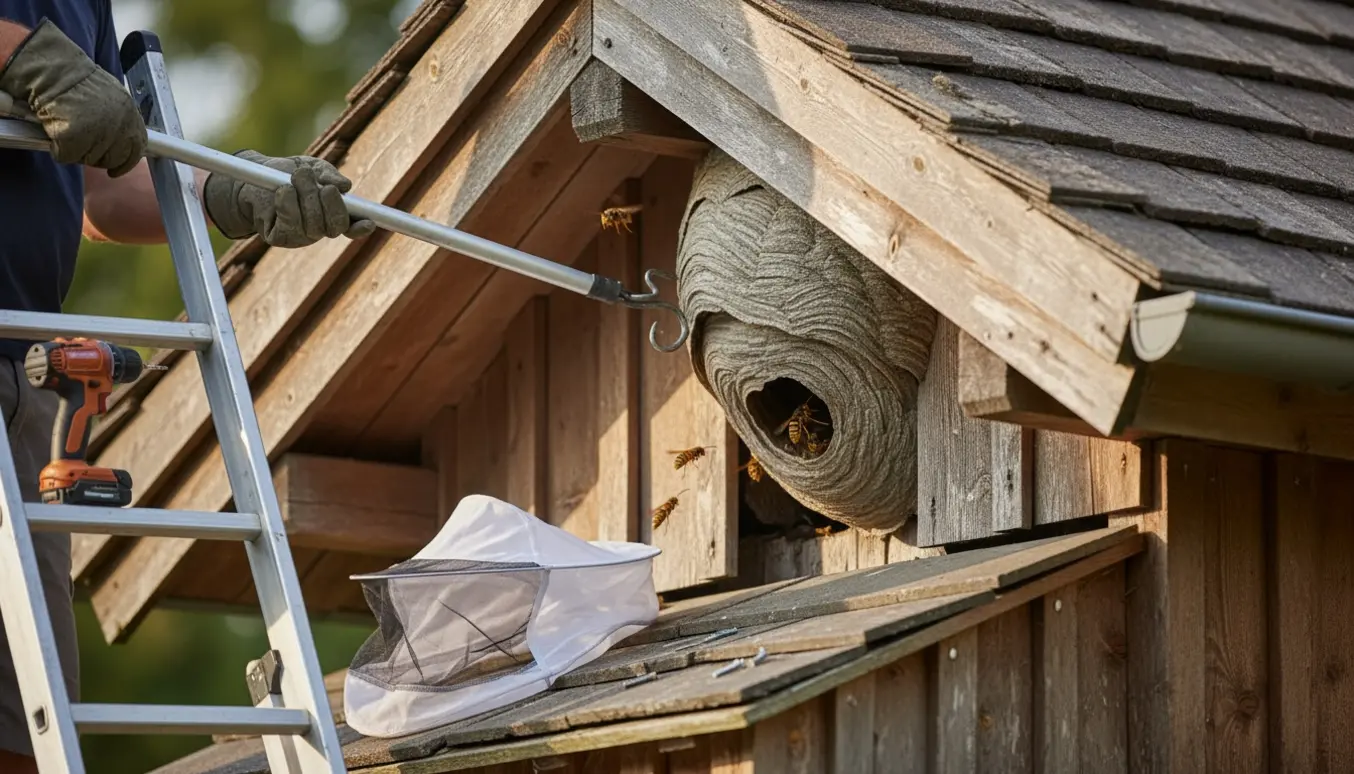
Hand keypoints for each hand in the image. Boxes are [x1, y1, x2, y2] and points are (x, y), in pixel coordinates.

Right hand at [0, 19, 145, 175]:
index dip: (126, 162)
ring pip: (89, 159)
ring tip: (67, 127)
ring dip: (77, 150)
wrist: (52, 72)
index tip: (116, 169)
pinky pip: (67, 156)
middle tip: (82, 147)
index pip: (137, 147)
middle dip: (99, 158)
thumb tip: (120, 139)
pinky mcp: (75, 139)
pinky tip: (54, 130)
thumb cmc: (76, 82)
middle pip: (114, 158)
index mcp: (129, 114)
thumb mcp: (110, 96)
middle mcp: (119, 126)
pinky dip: (58, 149)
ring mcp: (98, 134)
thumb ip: (119, 118)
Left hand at [203, 150, 376, 247]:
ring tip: (295, 177)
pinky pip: (291, 224)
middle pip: (336, 225)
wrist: (251, 180)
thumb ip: (328, 174)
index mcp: (333, 214)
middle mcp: (320, 229)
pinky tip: (282, 191)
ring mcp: (301, 236)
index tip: (369, 222)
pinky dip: (288, 203)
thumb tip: (345, 186)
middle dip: (330, 203)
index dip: (362, 226)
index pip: (353, 226)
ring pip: (314, 224)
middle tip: (320, 183)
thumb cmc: (286, 173)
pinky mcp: (281, 238)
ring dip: (306, 196)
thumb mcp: (311, 166)